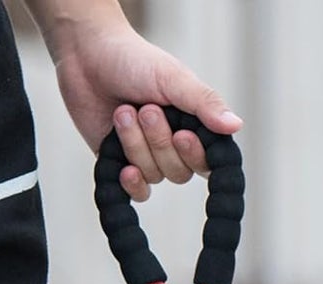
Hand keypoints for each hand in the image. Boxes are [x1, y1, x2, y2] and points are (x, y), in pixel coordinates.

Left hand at [45, 9, 241, 200]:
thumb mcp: (174, 78)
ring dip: (135, 143)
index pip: (209, 163)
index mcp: (194, 127)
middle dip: (159, 142)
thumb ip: (205, 103)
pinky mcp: (120, 164)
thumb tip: (237, 125)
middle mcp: (173, 147)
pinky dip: (131, 183)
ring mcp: (147, 157)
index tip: (182, 134)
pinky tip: (124, 169)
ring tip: (122, 111)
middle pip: (180, 172)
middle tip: (145, 109)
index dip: (196, 155)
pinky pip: (136, 191)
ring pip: (153, 175)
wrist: (86, 52)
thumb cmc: (133, 59)